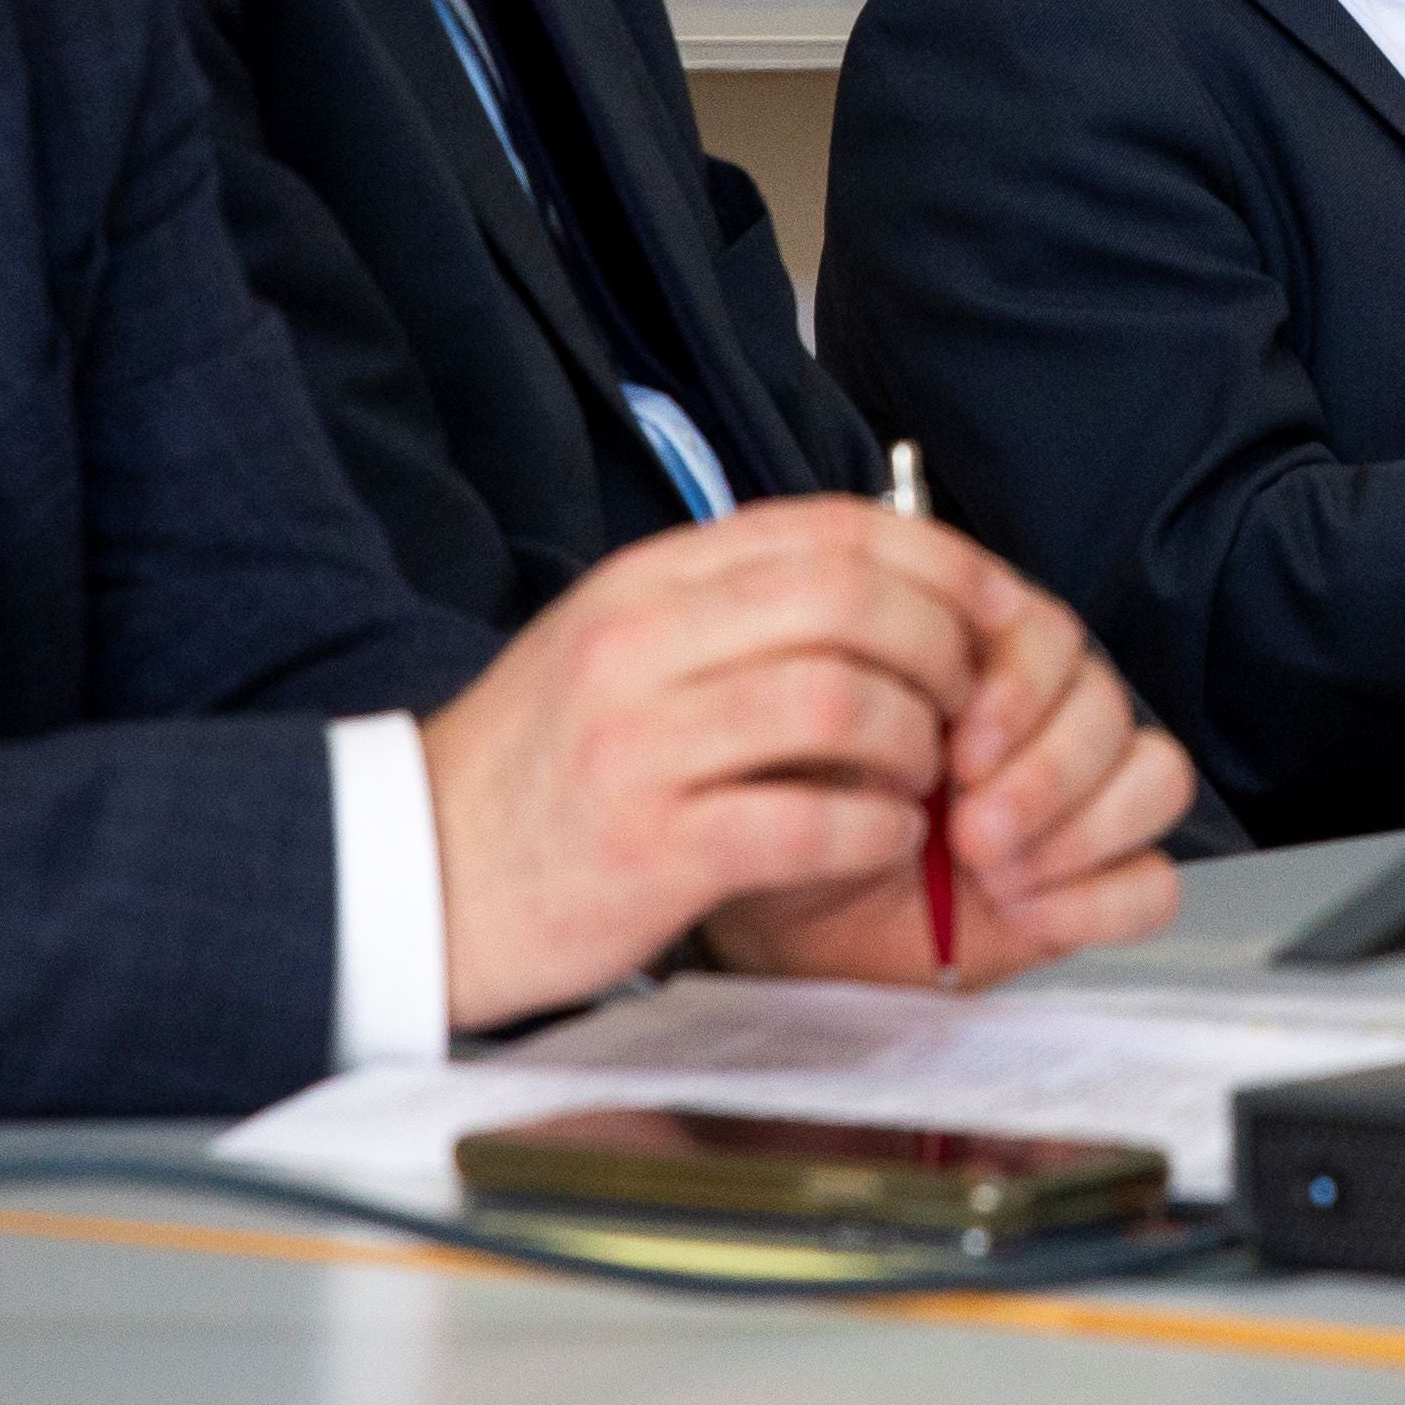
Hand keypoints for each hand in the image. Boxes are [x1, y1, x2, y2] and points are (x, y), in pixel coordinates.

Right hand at [422, 496, 1001, 1028]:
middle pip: (851, 603)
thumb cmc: (539, 770)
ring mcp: (642, 747)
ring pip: (843, 706)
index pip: (827, 530)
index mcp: (645, 583)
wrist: (409, 873)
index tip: (995, 603)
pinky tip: (879, 841)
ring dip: (916, 747)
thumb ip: (730, 606)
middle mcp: (641, 645)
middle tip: (973, 706)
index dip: (939, 560)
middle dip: (945, 651)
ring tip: (921, 779)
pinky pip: (809, 822)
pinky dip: (875, 831)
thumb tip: (878, 581)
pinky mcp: (651, 851)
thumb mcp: (617, 646)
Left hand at [709, 556, 1197, 988]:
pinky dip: (1097, 901)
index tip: (956, 746)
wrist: (791, 918)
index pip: (1051, 635)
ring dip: (1079, 829)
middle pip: (1109, 704)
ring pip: (1156, 776)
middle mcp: (1043, 719)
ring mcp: (1082, 801)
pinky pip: (1156, 882)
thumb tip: (924, 696)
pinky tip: (1024, 912)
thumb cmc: (799, 815)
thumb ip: (860, 689)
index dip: (1018, 687)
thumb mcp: (805, 737)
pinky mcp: (1100, 885)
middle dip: (1045, 772)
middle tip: (971, 830)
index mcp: (980, 662)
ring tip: (994, 873)